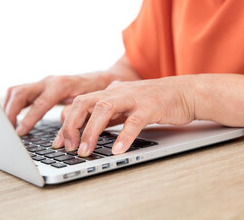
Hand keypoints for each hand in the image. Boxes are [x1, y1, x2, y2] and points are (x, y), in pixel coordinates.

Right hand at [4, 72, 114, 134]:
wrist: (102, 79)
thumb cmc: (96, 92)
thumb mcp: (89, 102)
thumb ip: (74, 111)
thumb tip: (61, 120)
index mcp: (61, 85)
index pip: (39, 103)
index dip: (28, 119)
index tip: (20, 132)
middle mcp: (49, 81)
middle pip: (21, 93)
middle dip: (10, 111)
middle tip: (8, 130)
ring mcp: (43, 83)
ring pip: (17, 91)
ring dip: (8, 107)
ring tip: (7, 125)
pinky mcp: (41, 87)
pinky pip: (20, 93)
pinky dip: (12, 104)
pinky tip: (12, 118)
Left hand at [53, 75, 196, 155]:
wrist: (186, 92)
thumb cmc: (154, 101)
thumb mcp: (125, 105)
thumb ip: (106, 114)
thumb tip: (85, 123)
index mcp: (109, 92)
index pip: (79, 104)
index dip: (66, 124)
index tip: (58, 144)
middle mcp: (117, 92)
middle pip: (85, 103)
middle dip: (72, 126)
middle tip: (67, 148)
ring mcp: (134, 97)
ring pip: (104, 109)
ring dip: (91, 131)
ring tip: (84, 151)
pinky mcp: (151, 106)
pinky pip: (134, 121)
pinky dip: (124, 136)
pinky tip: (117, 150)